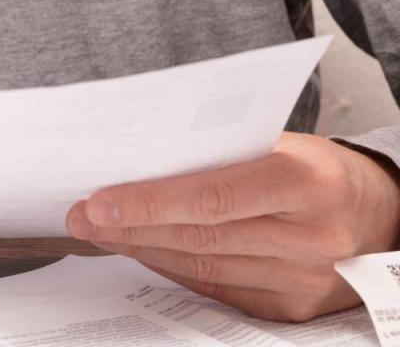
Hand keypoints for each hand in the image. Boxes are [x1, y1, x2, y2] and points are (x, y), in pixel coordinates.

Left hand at [66, 132, 399, 321]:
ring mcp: (303, 280)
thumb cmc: (320, 171)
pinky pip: (214, 288)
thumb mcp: (283, 144)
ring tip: (101, 230)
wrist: (381, 216)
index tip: (98, 201)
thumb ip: (221, 155)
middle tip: (81, 215)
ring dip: (141, 248)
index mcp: (309, 183)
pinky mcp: (291, 307)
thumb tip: (139, 164)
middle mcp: (311, 237)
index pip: (212, 196)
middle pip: (198, 236)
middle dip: (129, 226)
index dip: (149, 202)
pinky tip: (142, 250)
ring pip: (200, 265)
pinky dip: (171, 267)